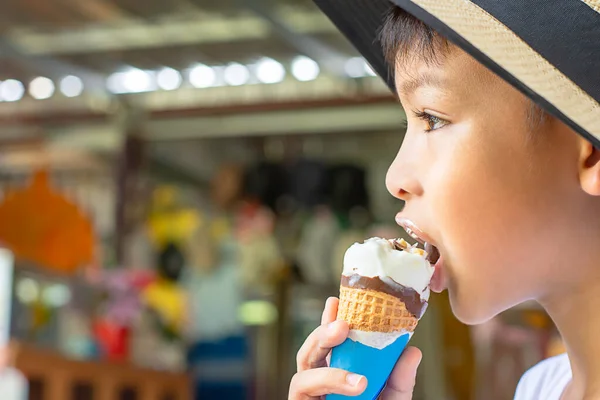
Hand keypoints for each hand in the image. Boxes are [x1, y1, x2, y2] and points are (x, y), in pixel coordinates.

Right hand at [289, 297, 421, 399]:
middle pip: (311, 349)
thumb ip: (399, 378)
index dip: (330, 320)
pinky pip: (303, 388)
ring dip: (322, 347)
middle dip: (323, 329)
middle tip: (341, 318)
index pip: (330, 343)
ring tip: (343, 336)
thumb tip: (413, 350)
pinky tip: (356, 382)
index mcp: (337, 374)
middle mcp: (318, 383)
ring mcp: (308, 396)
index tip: (337, 299)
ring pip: (303, 365)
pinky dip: (330, 380)